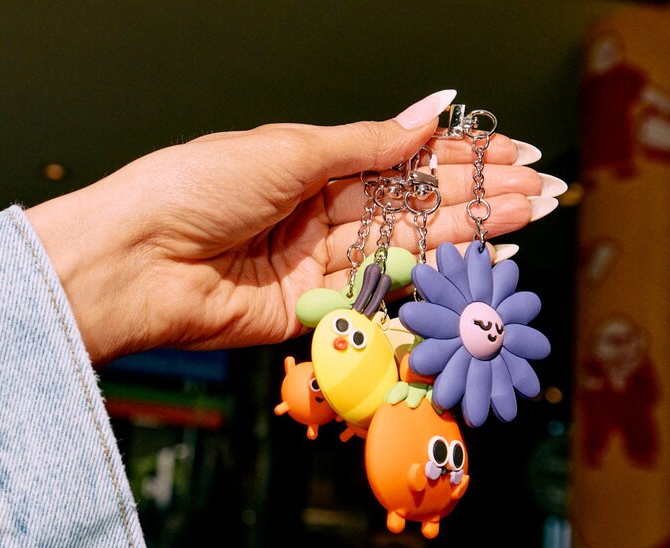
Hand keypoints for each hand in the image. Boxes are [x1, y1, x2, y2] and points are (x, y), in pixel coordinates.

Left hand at [26, 90, 554, 366]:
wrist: (137, 260)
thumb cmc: (196, 186)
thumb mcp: (289, 149)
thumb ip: (367, 144)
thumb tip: (431, 110)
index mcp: (305, 163)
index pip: (396, 158)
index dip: (454, 155)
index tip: (511, 151)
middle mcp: (313, 212)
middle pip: (408, 202)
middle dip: (474, 194)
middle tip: (539, 188)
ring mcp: (313, 261)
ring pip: (402, 244)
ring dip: (465, 231)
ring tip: (527, 213)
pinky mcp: (307, 308)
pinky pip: (375, 289)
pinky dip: (423, 277)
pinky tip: (472, 260)